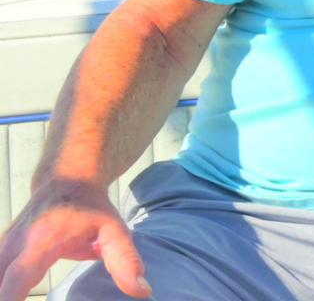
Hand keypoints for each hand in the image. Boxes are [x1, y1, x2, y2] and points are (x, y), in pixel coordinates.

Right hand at [0, 179, 148, 300]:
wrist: (68, 180)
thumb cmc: (93, 210)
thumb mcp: (115, 231)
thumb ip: (126, 261)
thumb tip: (142, 291)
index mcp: (43, 240)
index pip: (20, 275)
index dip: (10, 298)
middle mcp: (16, 242)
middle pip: (0, 281)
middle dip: (5, 300)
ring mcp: (3, 245)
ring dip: (4, 291)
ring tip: (17, 300)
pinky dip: (2, 286)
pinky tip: (11, 293)